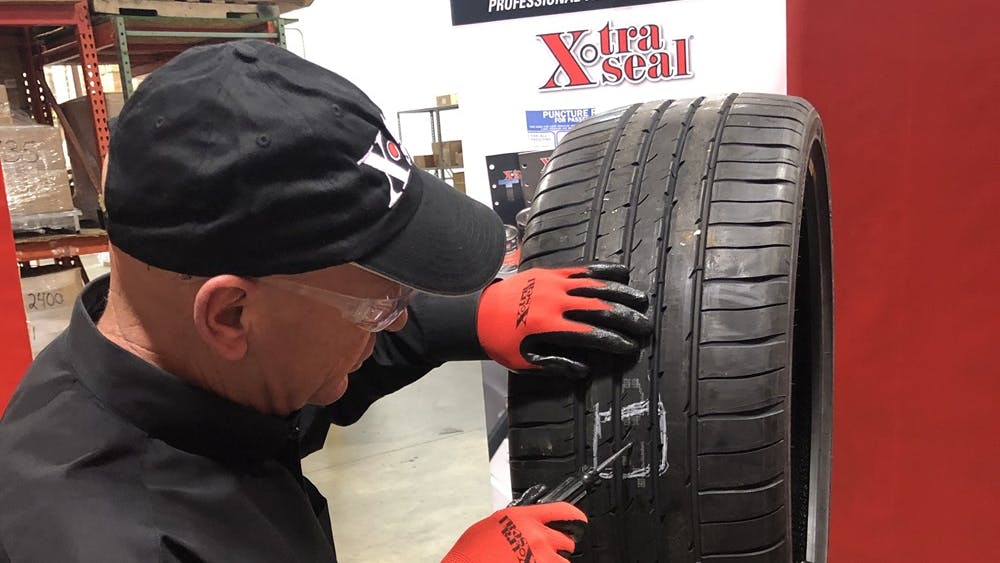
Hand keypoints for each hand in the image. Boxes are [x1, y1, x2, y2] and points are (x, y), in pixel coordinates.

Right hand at [442, 503, 586, 562]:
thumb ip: (518, 522)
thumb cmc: (472, 551)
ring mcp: (539, 558)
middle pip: (567, 541)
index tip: (579, 520)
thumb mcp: (495, 523)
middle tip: (546, 551)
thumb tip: (529, 525)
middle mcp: (537, 537)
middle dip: (560, 547)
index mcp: (525, 518)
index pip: (564, 511)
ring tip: (536, 562)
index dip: (576, 516)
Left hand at [476, 263, 652, 376]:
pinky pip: (583, 270)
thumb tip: (585, 368)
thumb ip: (556, 365)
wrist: (479, 312)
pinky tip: (624, 274)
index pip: (591, 333)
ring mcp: (554, 283)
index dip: (614, 341)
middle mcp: (554, 301)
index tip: (631, 347)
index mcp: (547, 326)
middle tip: (646, 328)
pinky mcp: (552, 272)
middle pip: (599, 307)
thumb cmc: (503, 342)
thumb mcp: (525, 363)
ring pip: (596, 285)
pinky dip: (605, 271)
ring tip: (643, 302)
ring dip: (623, 294)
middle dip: (626, 319)